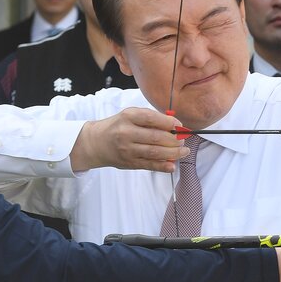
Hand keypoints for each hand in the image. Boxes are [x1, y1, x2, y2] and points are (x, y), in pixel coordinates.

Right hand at [70, 108, 185, 172]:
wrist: (96, 143)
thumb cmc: (117, 126)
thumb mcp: (130, 115)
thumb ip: (150, 118)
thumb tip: (174, 125)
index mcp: (128, 117)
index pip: (152, 118)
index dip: (169, 123)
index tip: (179, 125)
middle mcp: (126, 133)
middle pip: (156, 137)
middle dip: (174, 139)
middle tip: (182, 139)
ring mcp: (127, 150)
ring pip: (155, 153)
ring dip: (173, 153)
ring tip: (183, 151)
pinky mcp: (129, 163)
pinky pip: (149, 165)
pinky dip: (163, 166)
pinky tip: (172, 165)